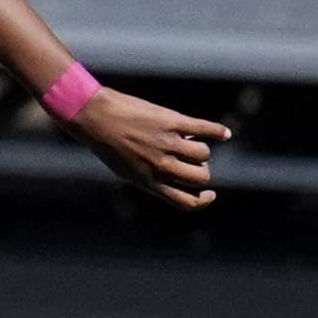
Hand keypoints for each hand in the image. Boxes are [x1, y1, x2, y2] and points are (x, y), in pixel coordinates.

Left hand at [68, 88, 229, 209]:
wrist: (93, 116)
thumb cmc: (105, 142)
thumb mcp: (124, 168)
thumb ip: (150, 175)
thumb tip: (176, 173)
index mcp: (148, 181)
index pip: (186, 202)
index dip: (203, 200)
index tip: (210, 193)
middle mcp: (160, 166)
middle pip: (200, 177)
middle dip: (201, 170)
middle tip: (192, 160)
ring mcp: (167, 143)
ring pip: (203, 153)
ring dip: (201, 149)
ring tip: (190, 140)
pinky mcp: (172, 122)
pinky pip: (205, 129)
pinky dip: (218, 131)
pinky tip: (224, 133)